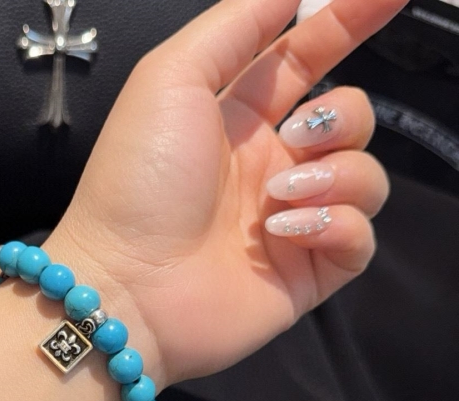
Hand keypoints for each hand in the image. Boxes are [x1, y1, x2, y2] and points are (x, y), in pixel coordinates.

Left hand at [43, 0, 404, 389]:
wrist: (125, 286)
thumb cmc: (136, 182)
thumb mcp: (171, 79)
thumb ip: (233, 27)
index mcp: (236, 120)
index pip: (306, 60)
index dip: (347, 23)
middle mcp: (267, 167)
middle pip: (348, 118)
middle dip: (339, 115)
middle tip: (295, 135)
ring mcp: (288, 222)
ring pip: (363, 176)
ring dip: (336, 174)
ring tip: (279, 195)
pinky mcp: (304, 273)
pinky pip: (359, 237)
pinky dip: (338, 225)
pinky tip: (288, 232)